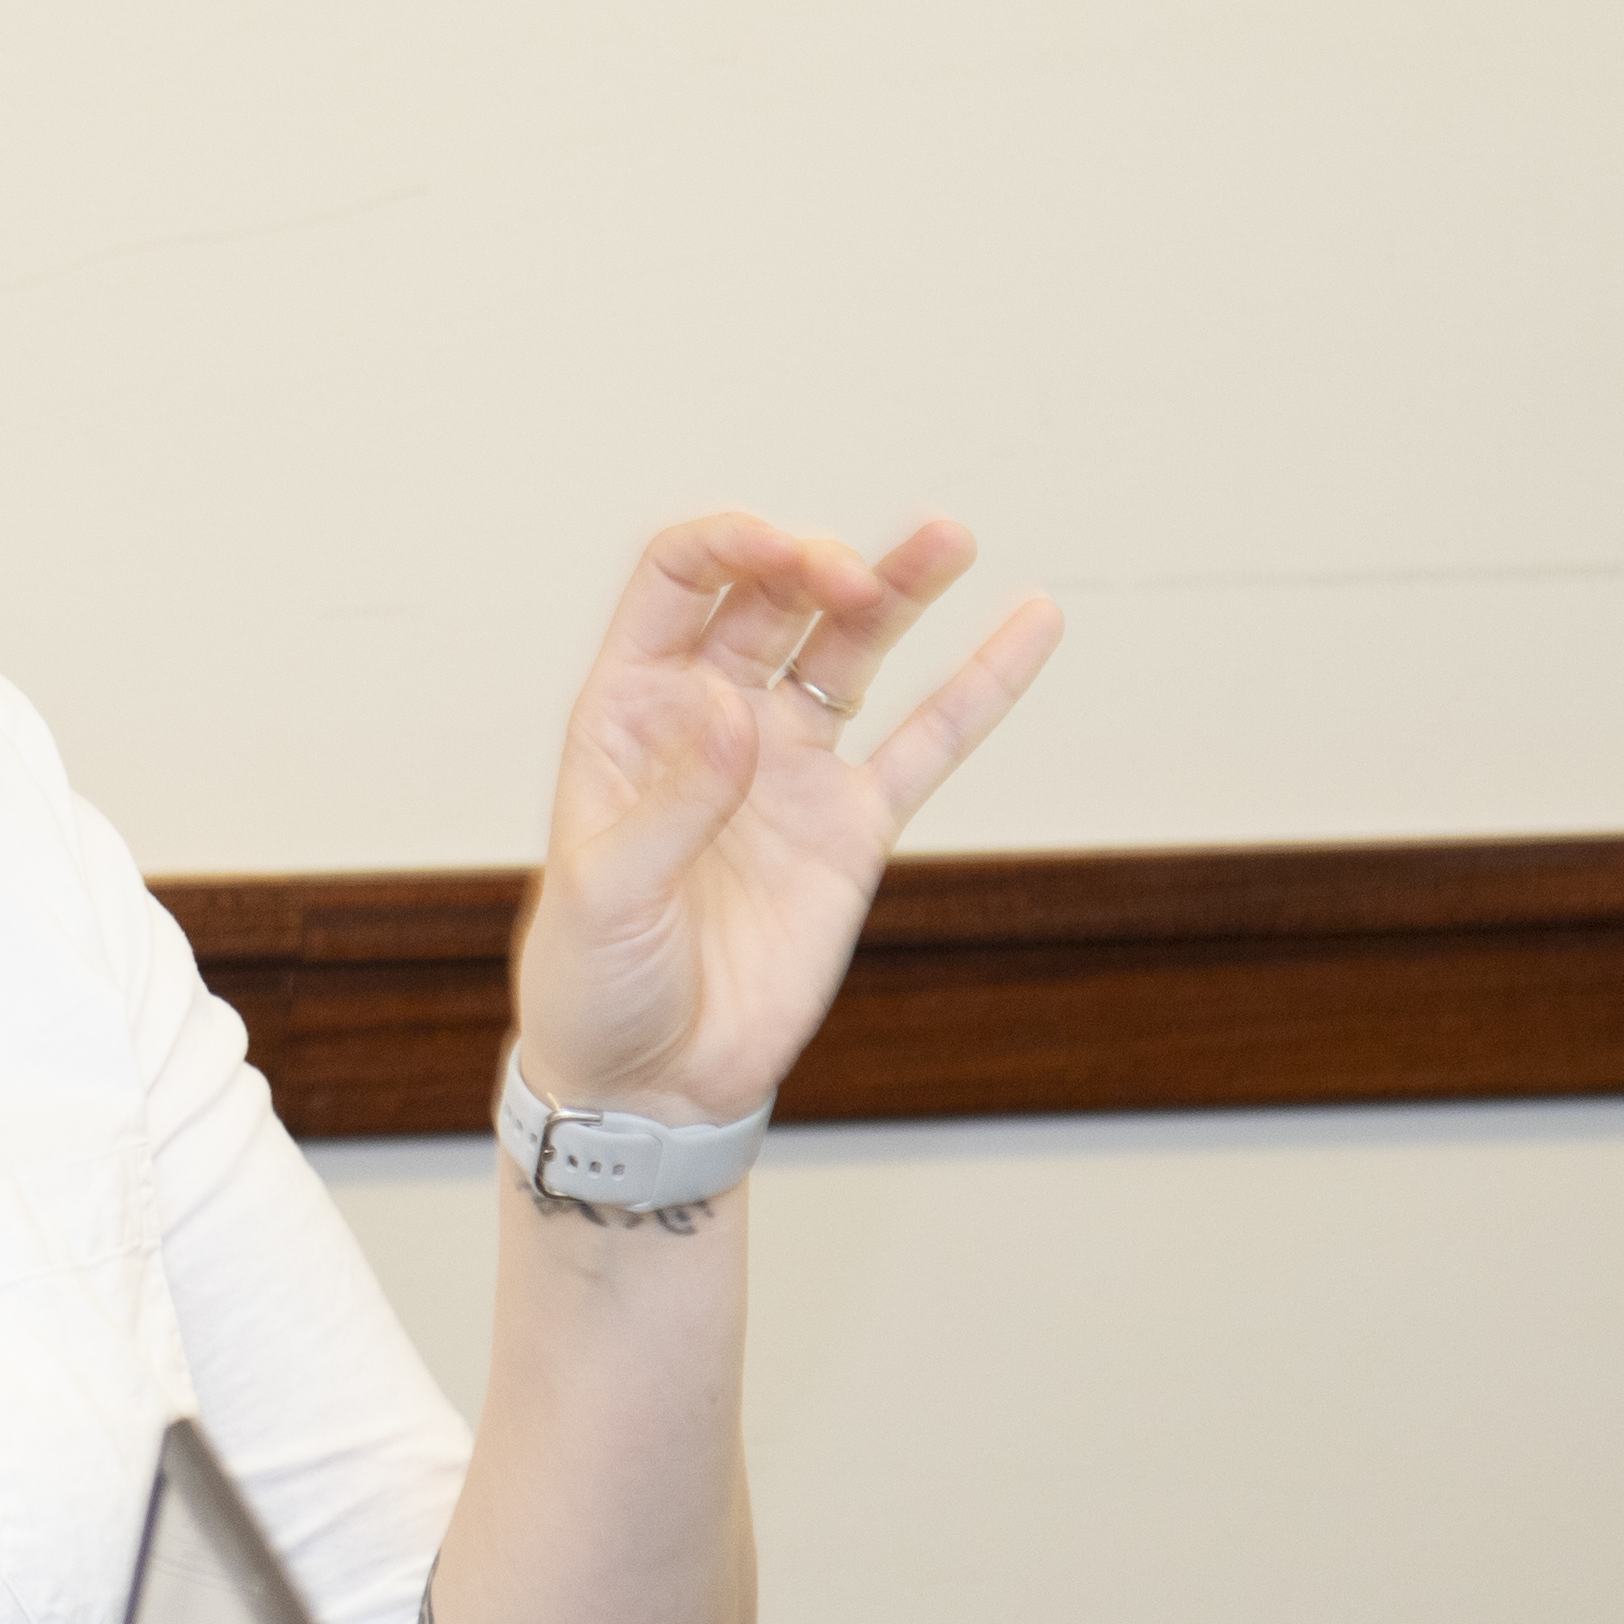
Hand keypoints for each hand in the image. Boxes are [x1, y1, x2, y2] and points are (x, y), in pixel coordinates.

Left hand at [515, 511, 1058, 1129]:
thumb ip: (670, 804)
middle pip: (773, 600)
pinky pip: (926, 742)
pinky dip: (980, 685)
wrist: (652, 1086)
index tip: (785, 553)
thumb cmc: (593, 987)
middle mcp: (712, 721)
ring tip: (951, 537)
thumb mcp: (603, 895)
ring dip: (898, 588)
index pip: (680, 584)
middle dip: (816, 567)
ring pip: (851, 650)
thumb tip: (730, 709)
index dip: (731, 546)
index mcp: (630, 713)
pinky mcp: (852, 826)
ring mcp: (788, 768)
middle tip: (856, 577)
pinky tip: (1030, 624)